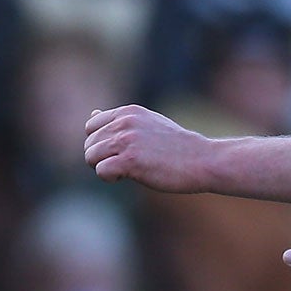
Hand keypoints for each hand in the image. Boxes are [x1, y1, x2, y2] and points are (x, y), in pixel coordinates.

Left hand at [83, 105, 210, 190]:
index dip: (100, 144)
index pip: (91, 126)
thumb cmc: (176, 147)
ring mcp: (127, 140)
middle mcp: (125, 122)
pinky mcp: (130, 160)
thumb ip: (119, 121)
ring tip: (126, 171)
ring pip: (91, 157)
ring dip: (104, 169)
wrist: (201, 160)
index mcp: (128, 112)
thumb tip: (93, 113)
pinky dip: (110, 178)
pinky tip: (127, 176)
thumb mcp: (146, 124)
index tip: (117, 153)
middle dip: (101, 159)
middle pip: (89, 144)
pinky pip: (101, 171)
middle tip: (123, 165)